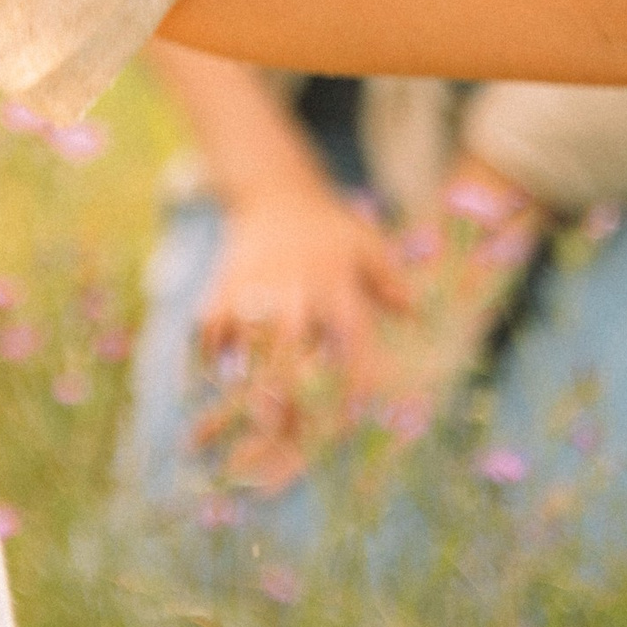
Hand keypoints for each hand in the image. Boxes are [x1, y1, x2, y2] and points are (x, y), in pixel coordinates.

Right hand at [195, 173, 413, 452]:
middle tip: (287, 434)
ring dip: (247, 385)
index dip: (355, 379)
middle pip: (290, 347)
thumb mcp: (368, 247)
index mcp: (336, 285)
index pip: (351, 338)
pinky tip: (212, 388)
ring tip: (248, 422)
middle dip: (288, 394)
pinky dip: (211, 360)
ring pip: (248, 344)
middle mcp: (295, 289)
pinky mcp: (224, 287)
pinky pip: (212, 329)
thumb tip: (414, 316)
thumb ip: (390, 284)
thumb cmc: (330, 230)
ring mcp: (255, 288)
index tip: (354, 417)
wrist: (274, 192)